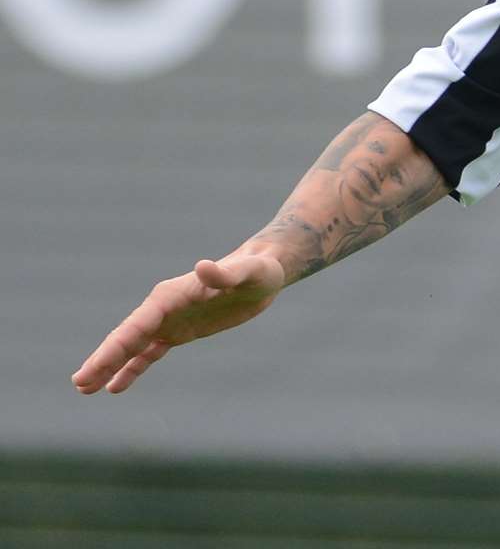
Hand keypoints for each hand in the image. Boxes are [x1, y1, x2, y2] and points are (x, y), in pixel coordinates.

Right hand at [72, 254, 285, 394]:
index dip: (114, 349)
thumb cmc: (258, 270)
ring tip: (85, 388)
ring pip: (133, 347)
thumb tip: (203, 266)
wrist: (266, 272)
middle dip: (103, 360)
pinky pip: (150, 353)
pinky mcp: (180, 332)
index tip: (92, 369)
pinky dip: (132, 369)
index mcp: (170, 296)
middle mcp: (163, 308)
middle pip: (126, 337)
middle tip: (79, 383)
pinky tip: (115, 387)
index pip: (136, 325)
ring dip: (110, 366)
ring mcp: (169, 321)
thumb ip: (224, 274)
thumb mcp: (247, 272)